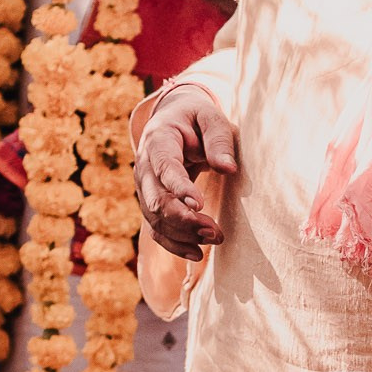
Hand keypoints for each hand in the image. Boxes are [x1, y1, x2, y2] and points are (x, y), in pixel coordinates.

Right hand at [135, 80, 239, 257]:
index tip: (200, 205)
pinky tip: (197, 254)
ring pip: (155, 220)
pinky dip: (174, 244)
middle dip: (184, 220)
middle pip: (156, 201)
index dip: (179, 188)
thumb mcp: (210, 117)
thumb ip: (219, 139)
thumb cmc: (196, 118)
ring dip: (183, 234)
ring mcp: (144, 188)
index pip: (164, 168)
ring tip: (215, 239)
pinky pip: (156, 229)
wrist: (173, 120)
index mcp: (158, 140)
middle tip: (216, 232)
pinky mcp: (150, 204)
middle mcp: (144, 167)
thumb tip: (227, 167)